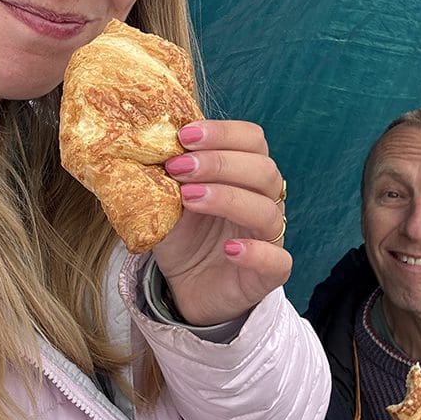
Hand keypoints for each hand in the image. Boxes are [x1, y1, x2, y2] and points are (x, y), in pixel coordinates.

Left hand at [151, 119, 290, 325]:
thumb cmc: (184, 235)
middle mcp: (265, 200)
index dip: (223, 133)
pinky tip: (229, 249)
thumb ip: (165, 173)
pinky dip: (255, 252)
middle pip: (264, 170)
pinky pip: (277, 260)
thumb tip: (143, 141)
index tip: (183, 136)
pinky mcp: (269, 272)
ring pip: (267, 211)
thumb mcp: (168, 199)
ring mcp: (270, 236)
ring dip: (227, 199)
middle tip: (178, 167)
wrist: (186, 286)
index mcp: (246, 173)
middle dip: (219, 163)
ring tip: (189, 198)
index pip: (252, 140)